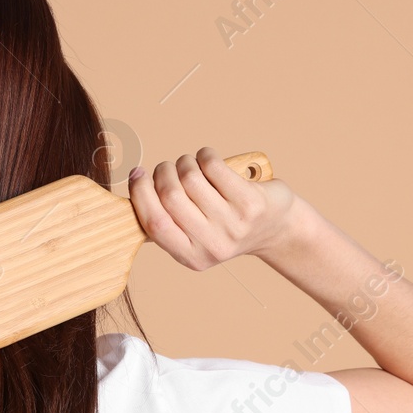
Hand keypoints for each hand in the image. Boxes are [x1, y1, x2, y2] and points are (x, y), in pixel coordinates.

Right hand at [127, 146, 301, 269]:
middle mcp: (212, 245)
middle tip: (168, 168)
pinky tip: (209, 159)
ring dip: (185, 163)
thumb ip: (168, 223)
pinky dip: (205, 155)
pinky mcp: (250, 202)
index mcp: (191, 257)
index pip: (154, 223)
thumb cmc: (227, 226)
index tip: (137, 175)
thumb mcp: (195, 237)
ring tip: (191, 165)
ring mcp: (233, 224)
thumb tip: (136, 192)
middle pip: (171, 196)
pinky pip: (213, 166)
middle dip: (164, 173)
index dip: (140, 195)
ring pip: (191, 178)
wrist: (276, 228)